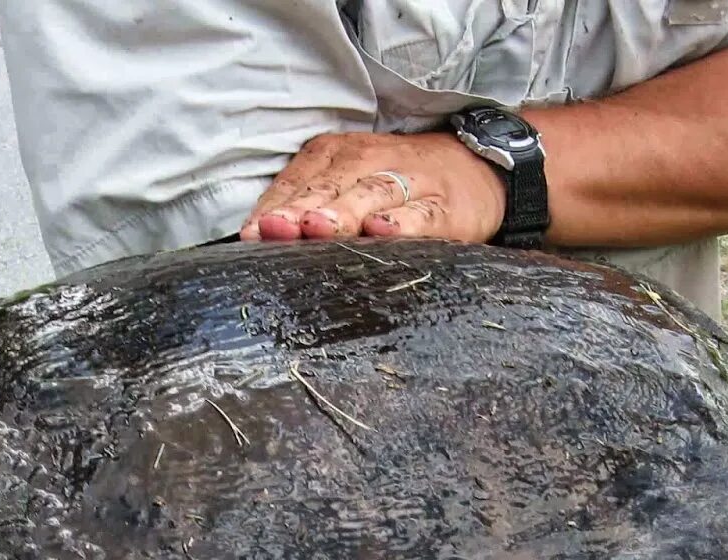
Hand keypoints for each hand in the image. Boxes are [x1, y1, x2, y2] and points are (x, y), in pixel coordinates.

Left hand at [239, 131, 505, 243]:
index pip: (297, 182)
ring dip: (344, 211)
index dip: (275, 208)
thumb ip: (304, 206)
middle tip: (279, 229)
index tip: (253, 233)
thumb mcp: (346, 184)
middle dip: (301, 209)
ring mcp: (409, 182)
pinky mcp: (443, 207)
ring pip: (371, 195)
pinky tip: (384, 232)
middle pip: (330, 186)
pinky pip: (421, 214)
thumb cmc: (395, 185)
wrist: (474, 168)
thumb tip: (255, 237)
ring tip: (320, 228)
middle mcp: (368, 161)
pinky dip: (403, 223)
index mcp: (336, 156)